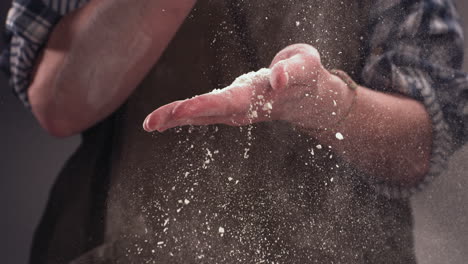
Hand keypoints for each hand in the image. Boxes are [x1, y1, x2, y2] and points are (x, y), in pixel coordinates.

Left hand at [143, 44, 349, 131]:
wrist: (307, 96)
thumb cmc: (305, 75)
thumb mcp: (305, 66)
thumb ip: (292, 70)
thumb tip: (278, 79)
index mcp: (257, 96)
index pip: (226, 102)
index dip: (203, 106)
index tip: (180, 110)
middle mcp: (242, 107)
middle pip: (207, 112)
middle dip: (178, 115)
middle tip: (151, 123)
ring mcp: (236, 110)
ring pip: (202, 115)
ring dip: (175, 118)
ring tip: (150, 123)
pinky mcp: (231, 107)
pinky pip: (204, 112)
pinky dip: (183, 115)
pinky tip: (165, 118)